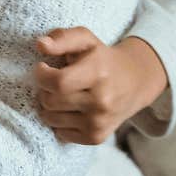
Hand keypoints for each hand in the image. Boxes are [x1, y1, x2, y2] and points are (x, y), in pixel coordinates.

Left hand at [34, 28, 168, 144]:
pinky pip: (61, 134)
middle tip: (52, 81)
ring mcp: (98, 122)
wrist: (135, 82)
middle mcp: (100, 101)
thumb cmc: (102, 57)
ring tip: (61, 94)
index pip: (58, 82)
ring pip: (51, 119)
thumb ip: (62, 38)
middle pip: (51, 102)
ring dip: (49, 106)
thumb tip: (41, 45)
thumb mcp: (86, 39)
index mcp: (97, 73)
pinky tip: (70, 109)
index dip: (42, 75)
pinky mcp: (96, 137)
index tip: (42, 67)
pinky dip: (59, 122)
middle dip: (44, 89)